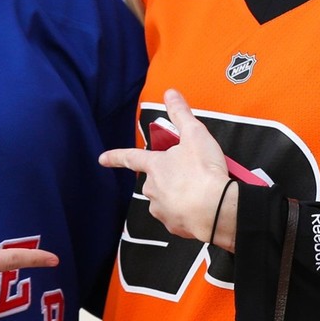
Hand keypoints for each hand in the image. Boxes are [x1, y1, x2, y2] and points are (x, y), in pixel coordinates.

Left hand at [99, 89, 231, 245]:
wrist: (216, 209)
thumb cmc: (204, 173)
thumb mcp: (195, 135)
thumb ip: (181, 113)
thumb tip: (171, 94)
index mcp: (155, 166)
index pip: (131, 158)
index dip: (116, 156)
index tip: (103, 159)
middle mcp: (153, 188)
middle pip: (156, 179)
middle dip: (170, 175)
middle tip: (192, 171)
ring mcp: (161, 208)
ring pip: (166, 198)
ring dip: (179, 194)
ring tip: (200, 188)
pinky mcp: (174, 226)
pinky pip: (178, 216)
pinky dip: (187, 211)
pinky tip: (201, 205)